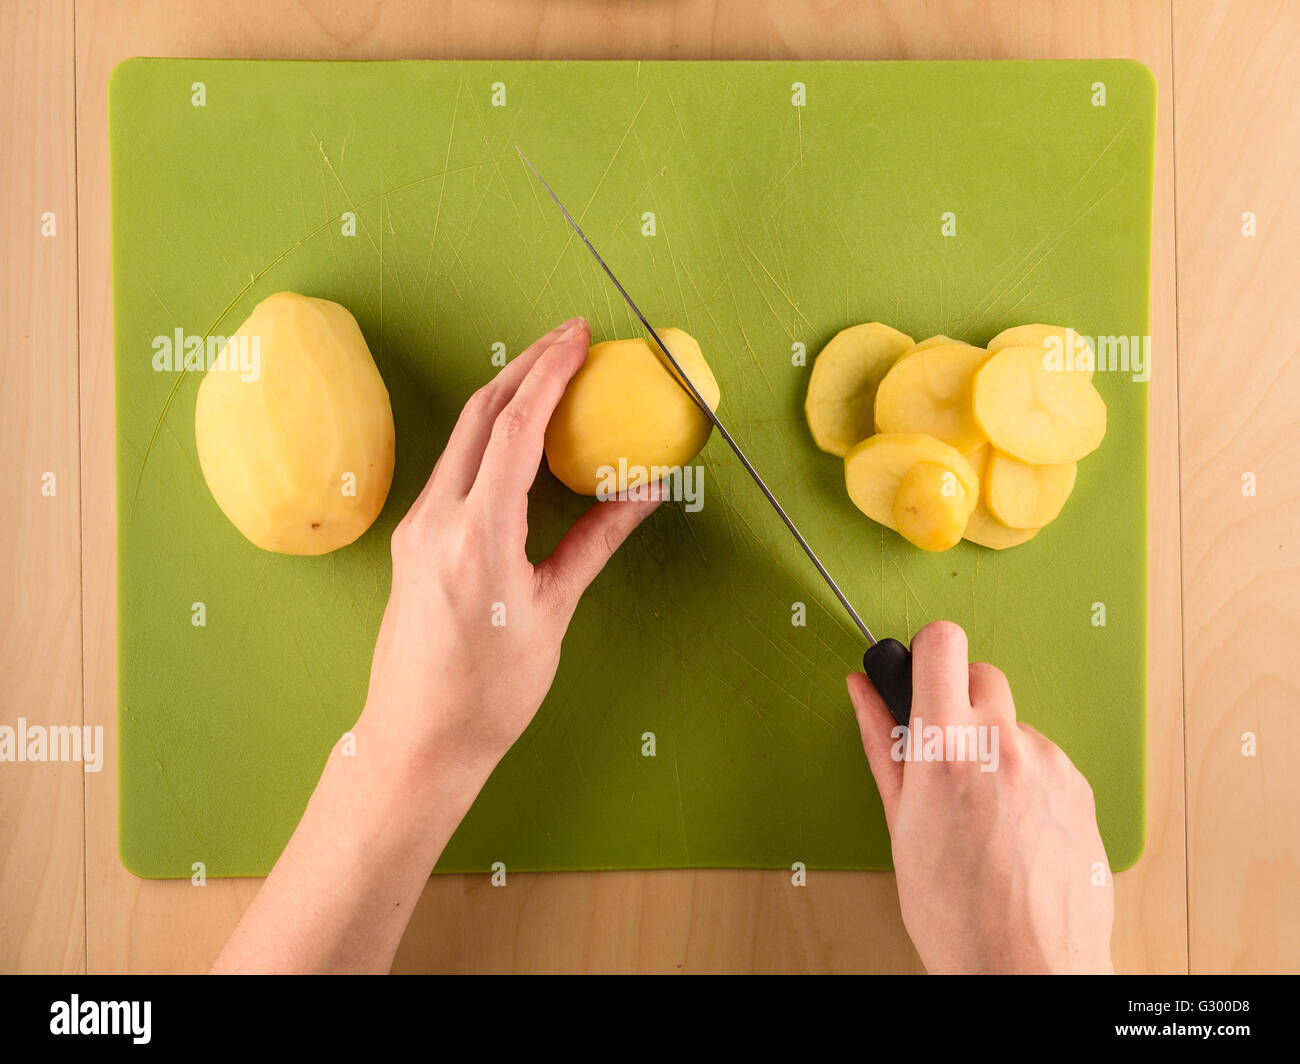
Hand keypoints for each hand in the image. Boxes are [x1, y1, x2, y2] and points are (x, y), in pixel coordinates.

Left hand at [214, 318, 659, 973]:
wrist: (417, 741)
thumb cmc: (489, 693)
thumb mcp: (553, 612)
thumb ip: (596, 540)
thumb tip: (645, 492)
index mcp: (476, 535)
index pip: (515, 429)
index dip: (550, 373)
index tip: (580, 336)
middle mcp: (435, 519)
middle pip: (480, 414)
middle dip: (526, 366)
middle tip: (569, 339)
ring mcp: (415, 527)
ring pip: (461, 436)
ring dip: (506, 397)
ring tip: (552, 377)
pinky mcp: (411, 540)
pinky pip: (453, 467)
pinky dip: (490, 437)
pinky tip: (521, 439)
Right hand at [848, 621, 1113, 973]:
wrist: (1027, 967)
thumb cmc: (956, 913)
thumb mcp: (900, 824)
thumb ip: (883, 744)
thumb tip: (866, 694)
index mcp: (946, 748)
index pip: (942, 644)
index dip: (928, 649)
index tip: (921, 670)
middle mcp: (1002, 744)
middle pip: (982, 674)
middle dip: (960, 701)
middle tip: (945, 754)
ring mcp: (1048, 764)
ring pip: (1013, 722)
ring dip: (994, 746)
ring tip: (982, 813)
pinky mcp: (1078, 786)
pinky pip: (1043, 757)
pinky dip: (1025, 777)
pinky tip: (1013, 827)